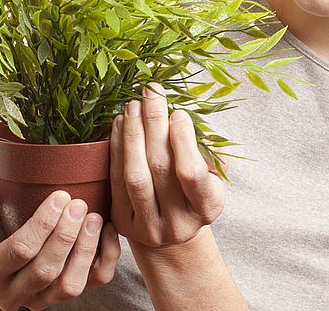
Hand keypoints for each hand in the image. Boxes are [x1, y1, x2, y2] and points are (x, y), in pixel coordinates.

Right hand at [0, 179, 119, 310]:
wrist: (0, 239)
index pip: (20, 250)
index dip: (44, 224)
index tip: (61, 195)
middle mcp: (10, 292)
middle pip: (46, 271)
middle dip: (67, 235)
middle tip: (79, 204)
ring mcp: (39, 298)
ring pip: (69, 286)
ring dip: (86, 250)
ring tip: (94, 216)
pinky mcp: (64, 294)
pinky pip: (94, 283)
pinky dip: (106, 257)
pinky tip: (107, 229)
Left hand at [110, 82, 224, 247]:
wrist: (172, 234)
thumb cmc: (194, 194)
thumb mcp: (211, 177)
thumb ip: (207, 152)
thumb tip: (186, 122)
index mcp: (206, 208)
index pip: (192, 173)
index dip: (183, 141)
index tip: (178, 112)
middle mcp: (178, 223)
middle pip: (161, 168)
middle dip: (154, 125)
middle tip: (150, 93)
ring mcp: (148, 226)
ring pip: (135, 176)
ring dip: (132, 135)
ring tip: (132, 106)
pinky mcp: (123, 222)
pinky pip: (117, 181)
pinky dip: (117, 149)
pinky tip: (120, 124)